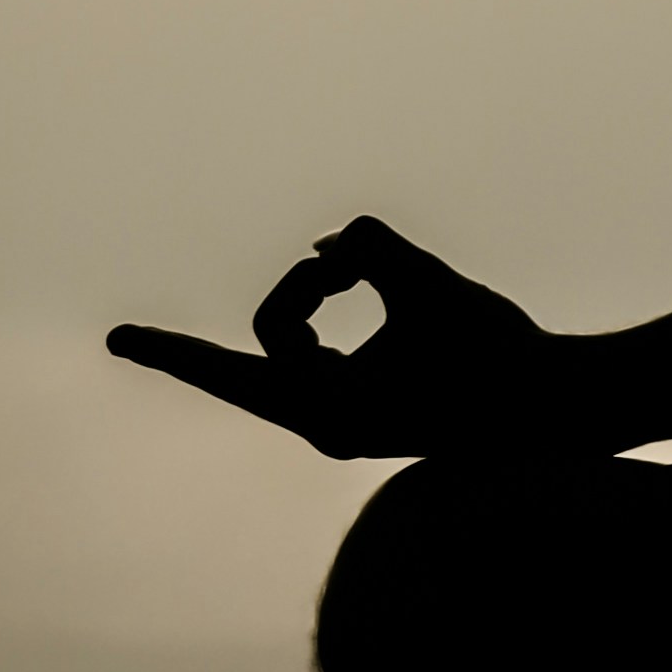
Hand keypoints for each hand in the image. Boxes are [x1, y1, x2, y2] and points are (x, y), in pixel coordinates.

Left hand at [108, 217, 585, 463]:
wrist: (558, 412)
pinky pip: (316, 353)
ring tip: (359, 279)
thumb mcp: (430, 285)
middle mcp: (326, 424)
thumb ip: (369, 248)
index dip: (172, 350)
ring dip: (319, 300)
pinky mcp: (362, 412)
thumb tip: (328, 246)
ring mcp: (342, 422)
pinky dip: (329, 314)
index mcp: (332, 410)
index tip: (113, 339)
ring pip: (296, 340)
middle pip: (276, 333)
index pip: (235, 366)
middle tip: (349, 268)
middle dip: (303, 290)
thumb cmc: (497, 355)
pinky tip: (345, 288)